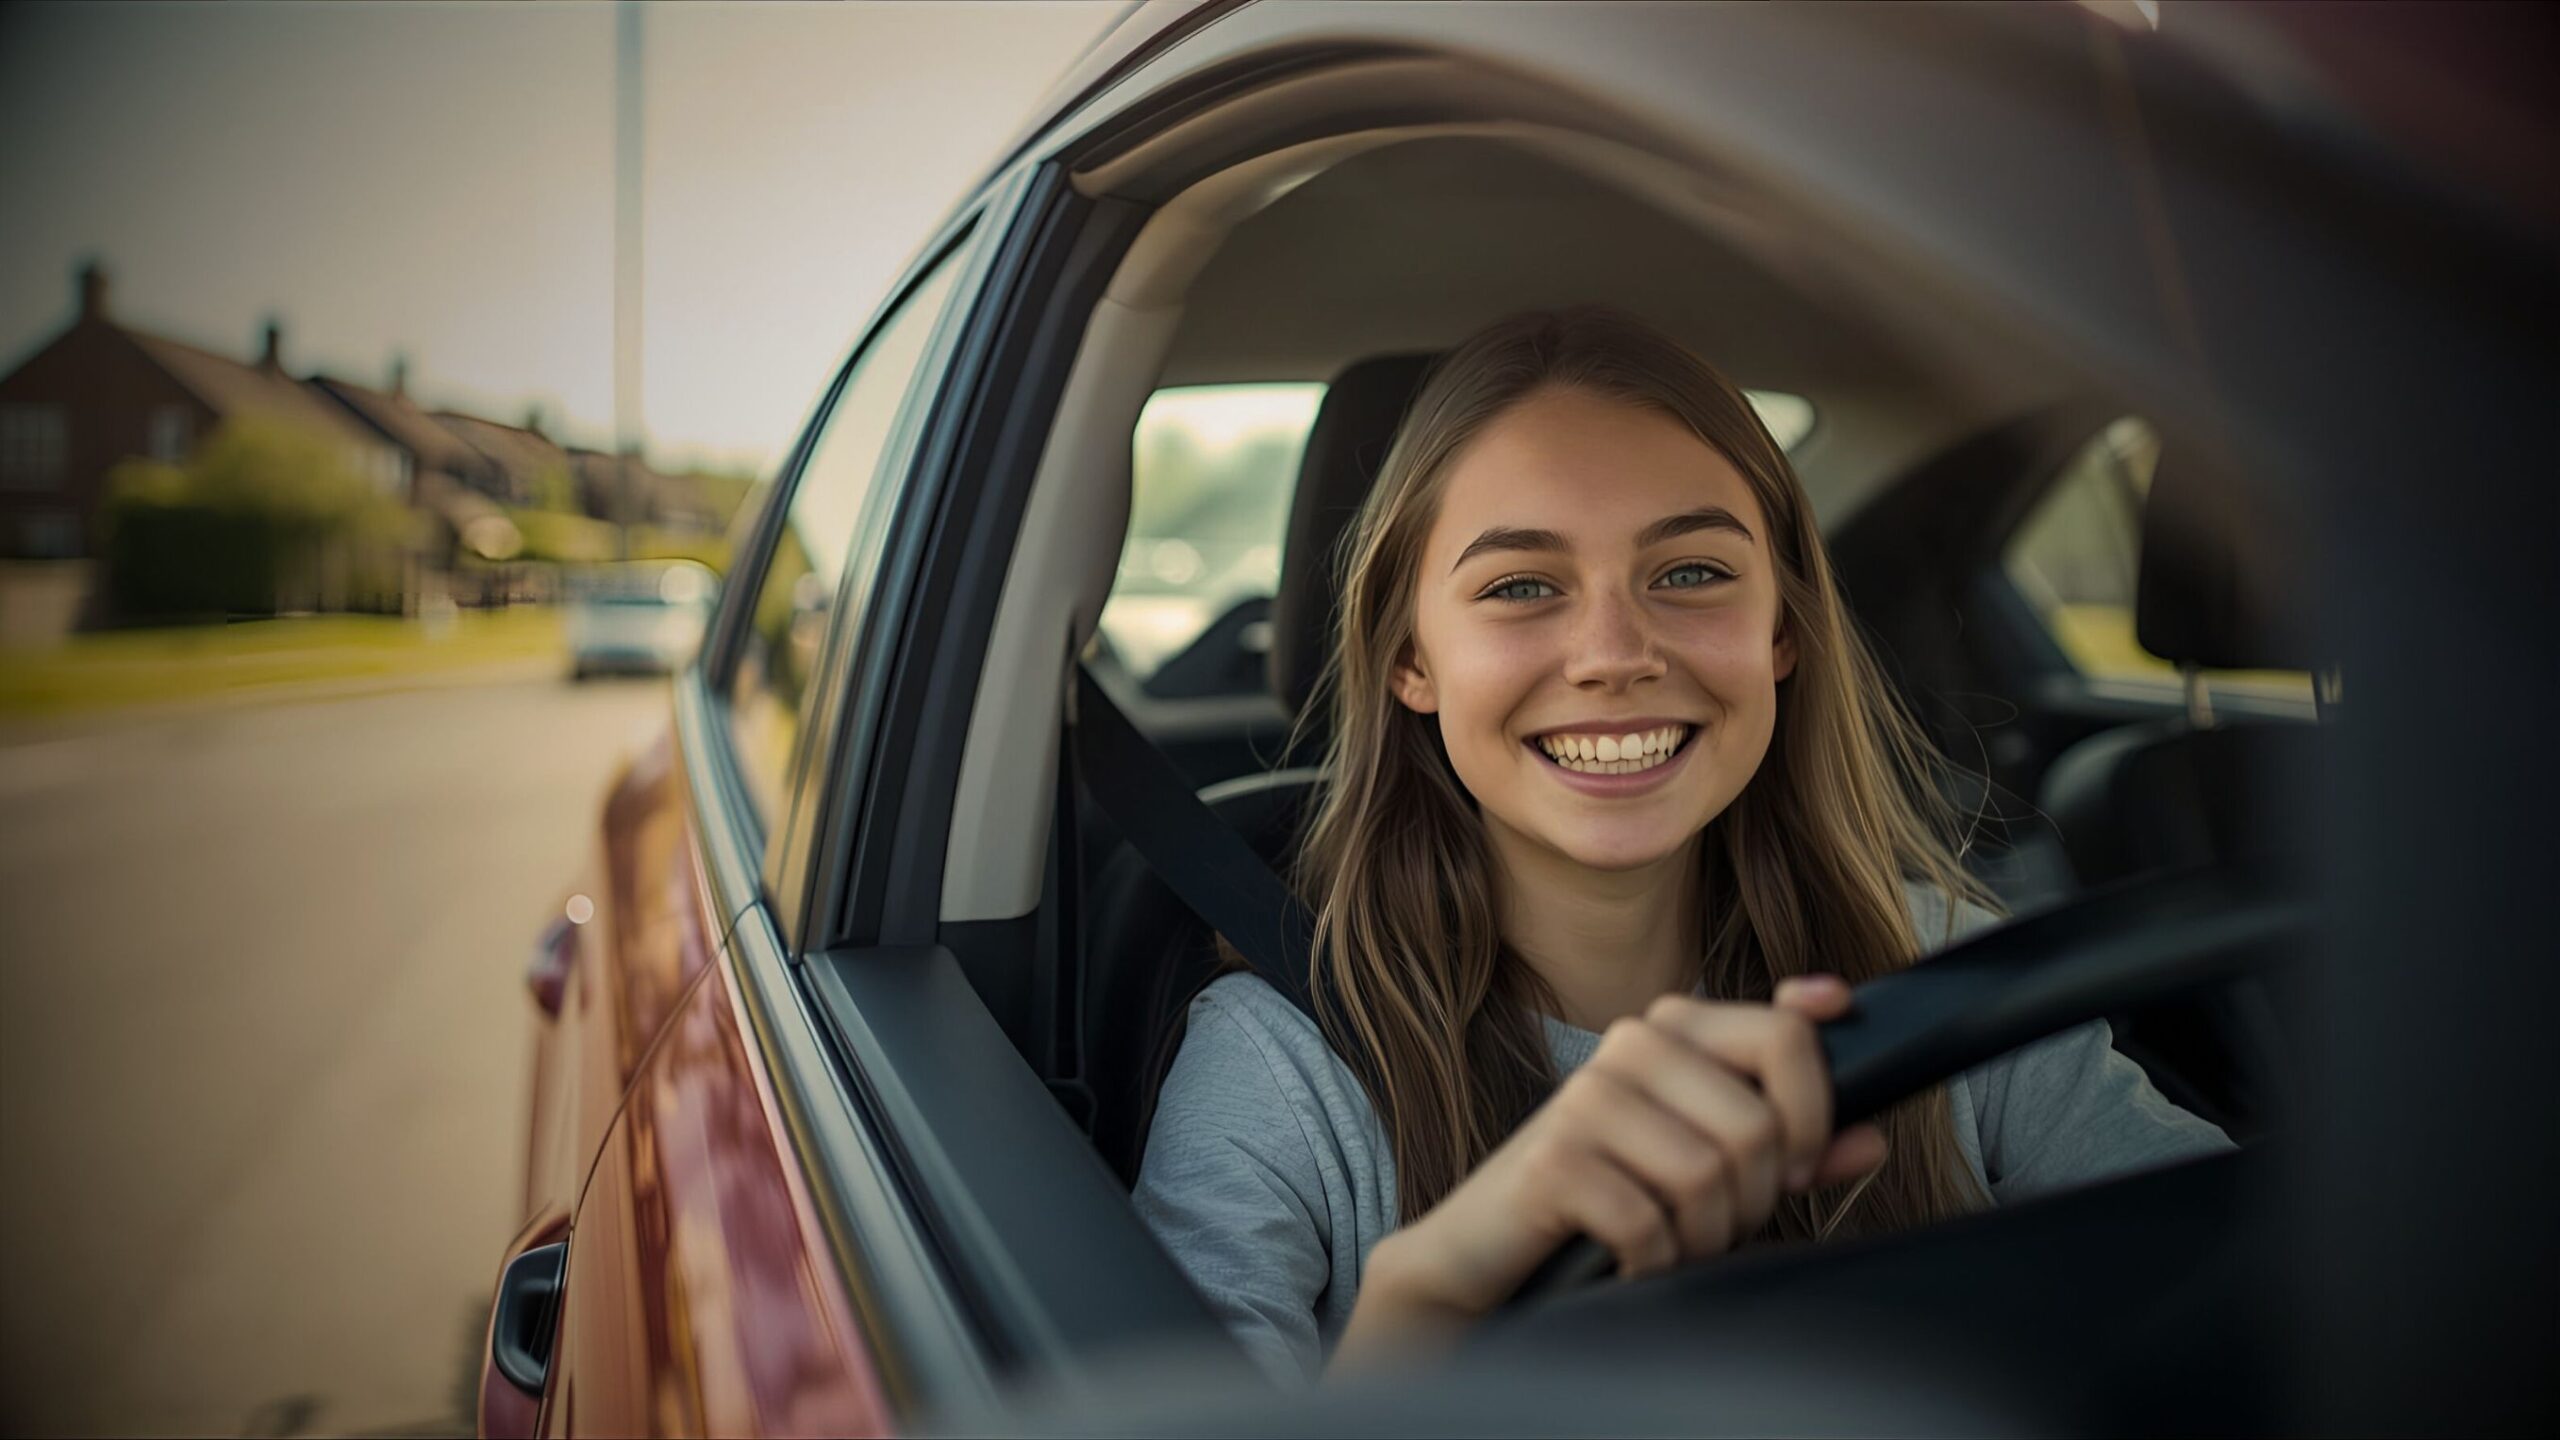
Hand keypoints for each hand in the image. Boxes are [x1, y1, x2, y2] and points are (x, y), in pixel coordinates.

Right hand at [1335, 976, 1886, 1366]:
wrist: (1487, 1249)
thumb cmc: (1610, 1199)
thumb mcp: (1710, 1166)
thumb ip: (1792, 1145)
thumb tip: (1871, 1137)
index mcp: (1673, 1027)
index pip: (1786, 1034)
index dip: (1815, 1112)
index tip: (1799, 1164)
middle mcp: (1630, 1044)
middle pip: (1758, 1122)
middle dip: (1754, 1198)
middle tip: (1716, 1221)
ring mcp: (1587, 1097)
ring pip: (1710, 1175)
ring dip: (1702, 1236)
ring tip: (1670, 1239)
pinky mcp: (1555, 1158)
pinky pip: (1652, 1221)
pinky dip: (1654, 1261)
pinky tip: (1631, 1259)